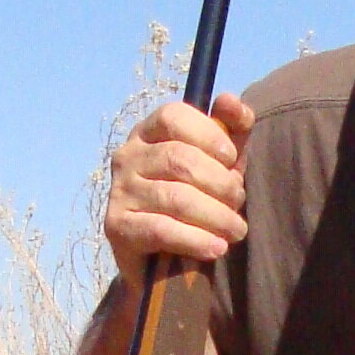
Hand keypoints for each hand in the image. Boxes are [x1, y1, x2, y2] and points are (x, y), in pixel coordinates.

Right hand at [102, 94, 252, 289]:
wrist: (163, 254)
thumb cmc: (196, 197)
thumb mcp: (219, 161)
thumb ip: (231, 129)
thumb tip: (229, 100)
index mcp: (149, 131)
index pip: (173, 116)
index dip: (208, 134)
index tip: (232, 158)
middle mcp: (128, 156)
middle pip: (178, 159)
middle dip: (219, 182)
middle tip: (238, 202)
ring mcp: (119, 190)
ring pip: (174, 197)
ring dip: (215, 215)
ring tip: (235, 230)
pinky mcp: (116, 226)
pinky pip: (161, 230)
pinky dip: (195, 240)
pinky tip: (216, 247)